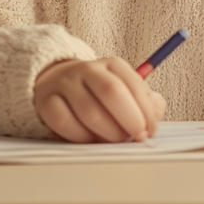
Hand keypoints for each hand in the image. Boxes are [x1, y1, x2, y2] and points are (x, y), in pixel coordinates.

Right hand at [33, 58, 165, 142]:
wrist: (58, 84)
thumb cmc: (99, 94)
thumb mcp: (125, 91)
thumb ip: (145, 101)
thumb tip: (155, 112)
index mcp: (113, 64)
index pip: (133, 84)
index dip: (145, 111)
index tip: (150, 130)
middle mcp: (88, 69)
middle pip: (112, 92)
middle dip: (129, 120)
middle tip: (135, 137)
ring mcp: (65, 84)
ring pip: (89, 111)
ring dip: (107, 133)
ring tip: (114, 139)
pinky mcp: (47, 101)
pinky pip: (64, 122)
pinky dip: (80, 136)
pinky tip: (90, 139)